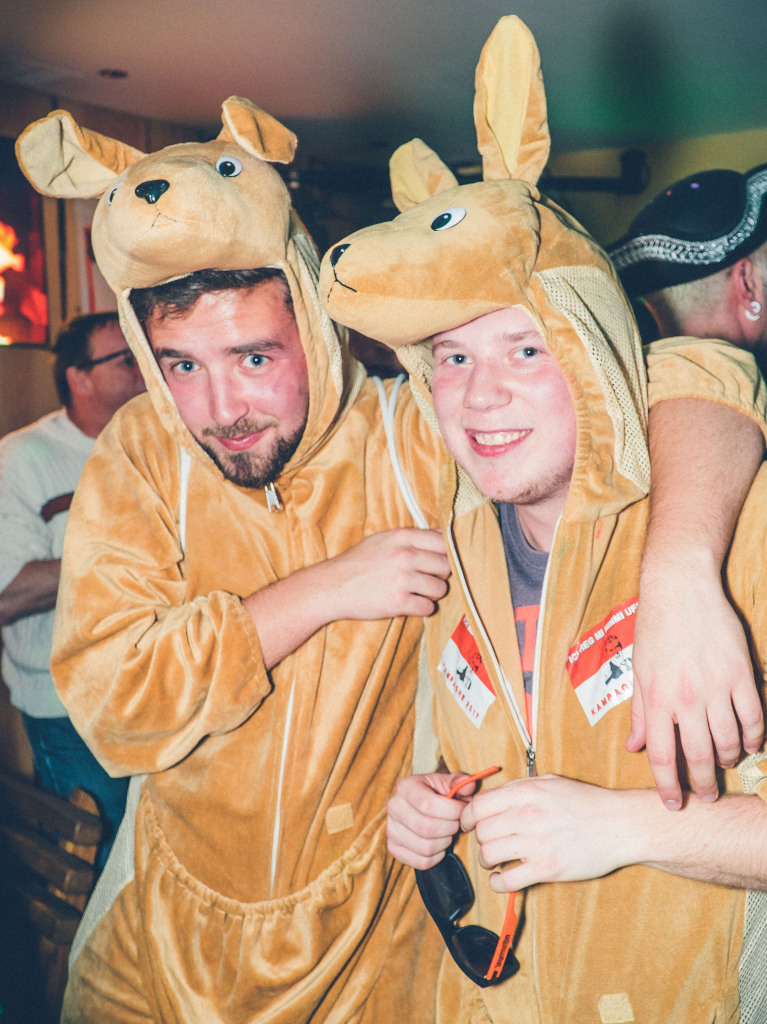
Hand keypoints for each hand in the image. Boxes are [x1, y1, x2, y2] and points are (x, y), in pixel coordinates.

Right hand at [328, 528, 449, 619]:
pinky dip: (422, 609)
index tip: (437, 562)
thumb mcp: (383, 539)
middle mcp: (405, 555)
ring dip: (431, 594)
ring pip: (440, 589)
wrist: (331, 586)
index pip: (443, 542)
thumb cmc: (357, 563)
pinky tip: (409, 604)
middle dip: (439, 575)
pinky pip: (428, 607)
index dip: (444, 554)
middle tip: (424, 580)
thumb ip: (413, 537)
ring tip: (415, 592)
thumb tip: (443, 534)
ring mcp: (402, 579)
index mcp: (402, 537)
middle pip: (446, 566)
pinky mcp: (398, 602)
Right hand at [386, 772, 474, 868]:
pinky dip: (437, 857)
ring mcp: (391, 830)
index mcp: (406, 787)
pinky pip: (421, 862)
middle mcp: (394, 808)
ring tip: (448, 832)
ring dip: (445, 842)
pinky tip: (440, 844)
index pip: (427, 805)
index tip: (462, 810)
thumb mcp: (446, 782)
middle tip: (457, 823)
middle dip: (450, 828)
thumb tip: (469, 786)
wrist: (418, 804)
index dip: (451, 811)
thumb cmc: (436, 793)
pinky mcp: (394, 848)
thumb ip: (459, 782)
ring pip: (425, 847)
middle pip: (426, 828)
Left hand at [460, 775, 634, 890]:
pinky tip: (503, 877)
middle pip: (481, 832)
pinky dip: (498, 883)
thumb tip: (489, 797)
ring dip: (487, 860)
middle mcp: (528, 816)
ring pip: (489, 855)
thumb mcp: (549, 781)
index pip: (478, 806)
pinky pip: (507, 881)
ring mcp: (537, 843)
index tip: (468, 824)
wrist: (620, 825)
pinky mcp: (547, 869)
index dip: (467, 817)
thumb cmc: (585, 802)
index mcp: (526, 792)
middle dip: (480, 838)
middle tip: (488, 842)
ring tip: (495, 859)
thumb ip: (518, 787)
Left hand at [629, 563, 762, 809]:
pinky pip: (753, 716)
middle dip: (703, 783)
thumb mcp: (638, 671)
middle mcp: (686, 698)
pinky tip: (749, 745)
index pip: (662, 756)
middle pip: (699, 756)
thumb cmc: (654, 628)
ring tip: (724, 767)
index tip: (674, 805)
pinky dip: (754, 736)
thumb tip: (633, 747)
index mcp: (656, 699)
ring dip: (728, 760)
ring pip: (729, 741)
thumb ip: (640, 713)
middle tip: (707, 797)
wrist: (680, 588)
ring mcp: (716, 686)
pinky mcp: (741, 674)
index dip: (668, 786)